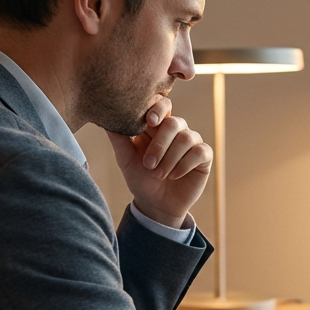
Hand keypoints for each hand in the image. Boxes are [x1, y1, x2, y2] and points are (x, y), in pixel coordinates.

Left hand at [106, 96, 211, 228]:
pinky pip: (199, 152)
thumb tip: (106, 118)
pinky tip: (174, 175)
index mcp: (157, 125)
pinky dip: (184, 165)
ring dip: (170, 159)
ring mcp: (191, 142)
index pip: (162, 104)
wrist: (156, 205)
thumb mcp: (125, 160)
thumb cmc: (140, 178)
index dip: (158, 108)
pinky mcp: (204, 156)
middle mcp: (176, 130)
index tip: (150, 122)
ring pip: (186, 138)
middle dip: (160, 145)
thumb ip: (119, 138)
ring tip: (158, 174)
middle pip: (174, 123)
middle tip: (148, 165)